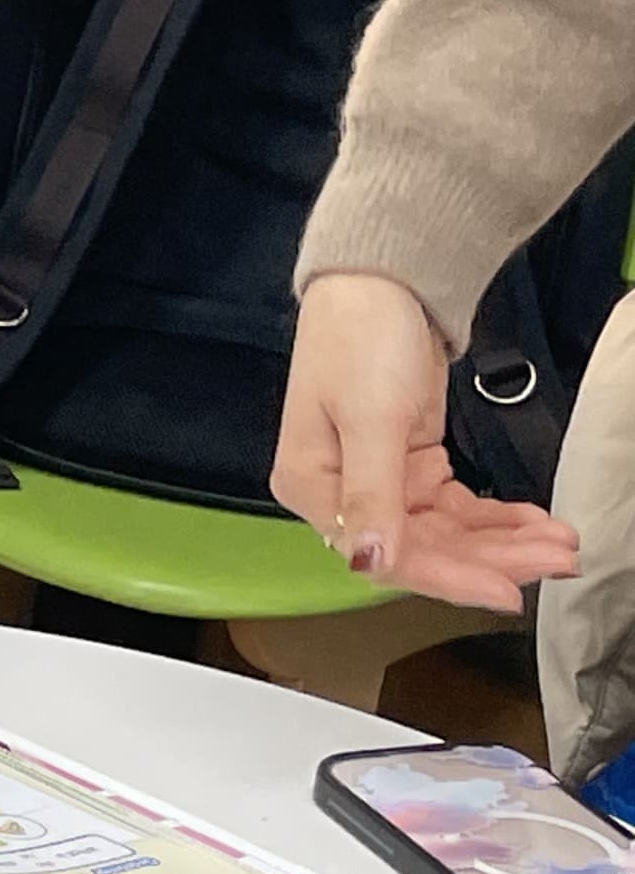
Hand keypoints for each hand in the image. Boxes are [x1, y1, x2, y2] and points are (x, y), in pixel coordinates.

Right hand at [274, 271, 576, 607]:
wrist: (383, 282)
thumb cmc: (360, 341)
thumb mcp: (370, 416)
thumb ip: (373, 493)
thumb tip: (370, 562)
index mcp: (312, 487)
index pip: (383, 552)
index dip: (446, 577)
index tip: (507, 591)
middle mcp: (341, 494)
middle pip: (421, 548)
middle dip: (491, 557)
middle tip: (558, 559)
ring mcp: (379, 481)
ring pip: (445, 532)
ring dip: (501, 540)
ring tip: (560, 542)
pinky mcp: (411, 463)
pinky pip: (455, 507)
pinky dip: (494, 517)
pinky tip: (532, 521)